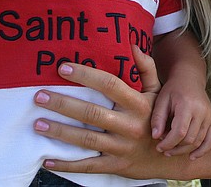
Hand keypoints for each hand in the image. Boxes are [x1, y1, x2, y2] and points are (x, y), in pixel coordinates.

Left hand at [32, 45, 180, 178]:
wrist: (172, 156)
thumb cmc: (159, 118)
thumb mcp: (159, 92)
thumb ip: (146, 68)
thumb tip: (132, 45)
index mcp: (138, 104)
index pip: (109, 85)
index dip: (86, 75)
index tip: (63, 69)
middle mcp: (129, 125)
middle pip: (91, 113)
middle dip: (63, 104)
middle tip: (39, 96)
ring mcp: (121, 147)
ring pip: (86, 139)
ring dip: (60, 131)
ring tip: (38, 123)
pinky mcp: (116, 165)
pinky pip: (87, 166)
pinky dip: (66, 164)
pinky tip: (47, 160)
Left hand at [151, 72, 210, 158]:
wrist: (189, 79)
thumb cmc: (173, 89)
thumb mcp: (161, 99)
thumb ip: (158, 118)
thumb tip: (156, 137)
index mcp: (188, 105)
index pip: (180, 132)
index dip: (168, 143)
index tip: (158, 147)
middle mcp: (202, 112)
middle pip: (190, 139)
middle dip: (175, 148)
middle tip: (163, 150)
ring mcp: (209, 116)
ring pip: (199, 141)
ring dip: (185, 151)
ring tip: (171, 151)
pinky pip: (210, 139)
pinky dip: (202, 150)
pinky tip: (192, 157)